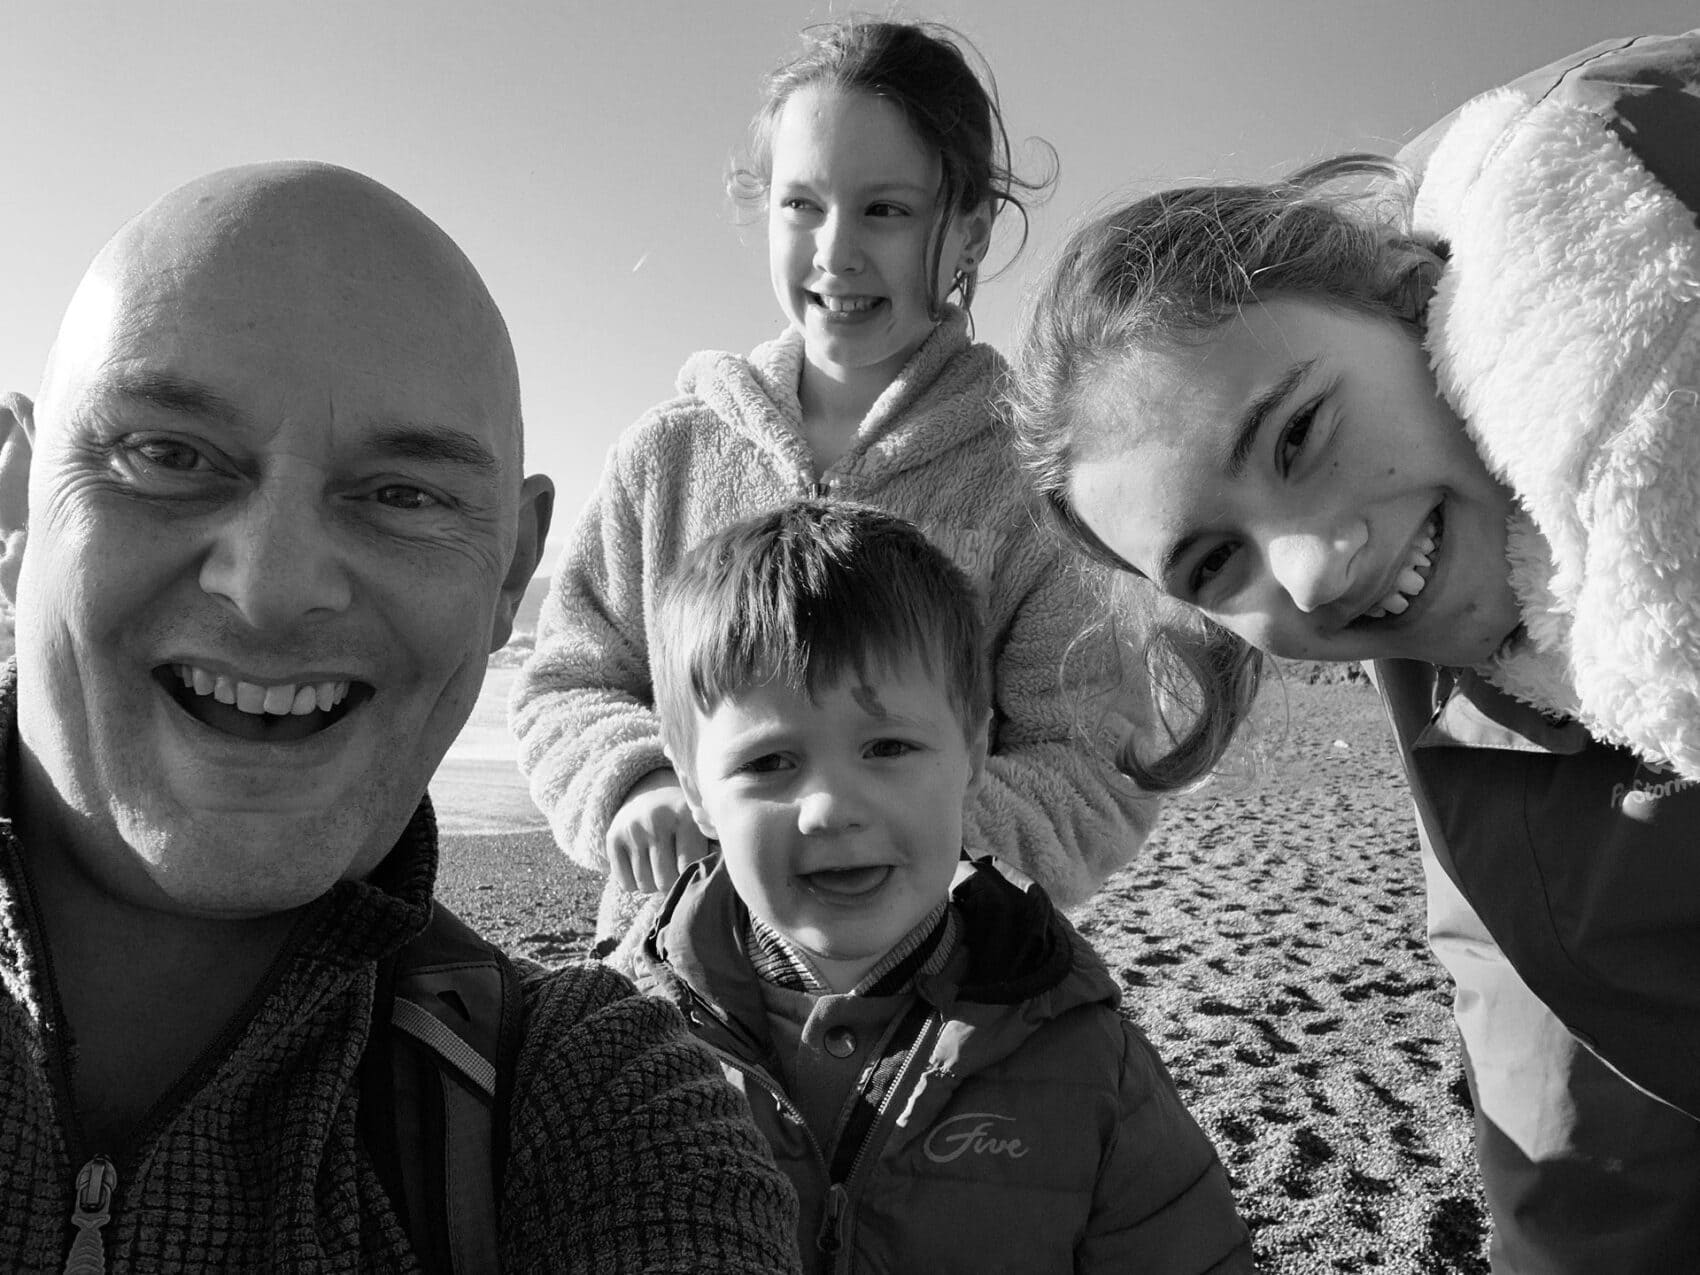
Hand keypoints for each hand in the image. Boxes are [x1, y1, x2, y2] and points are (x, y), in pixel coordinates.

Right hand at [606, 769, 710, 894]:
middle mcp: (656, 819)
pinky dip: (634, 883)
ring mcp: (632, 829)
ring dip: (654, 884)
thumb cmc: (685, 820)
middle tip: (675, 868)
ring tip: (660, 866)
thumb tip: (730, 874)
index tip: (694, 865)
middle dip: (671, 882)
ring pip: (645, 885)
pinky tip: (643, 865)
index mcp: (685, 814)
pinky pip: (625, 884)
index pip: (687, 867)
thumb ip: (716, 846)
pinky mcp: (613, 838)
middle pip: (664, 880)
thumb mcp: (703, 825)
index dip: (692, 874)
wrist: (647, 796)